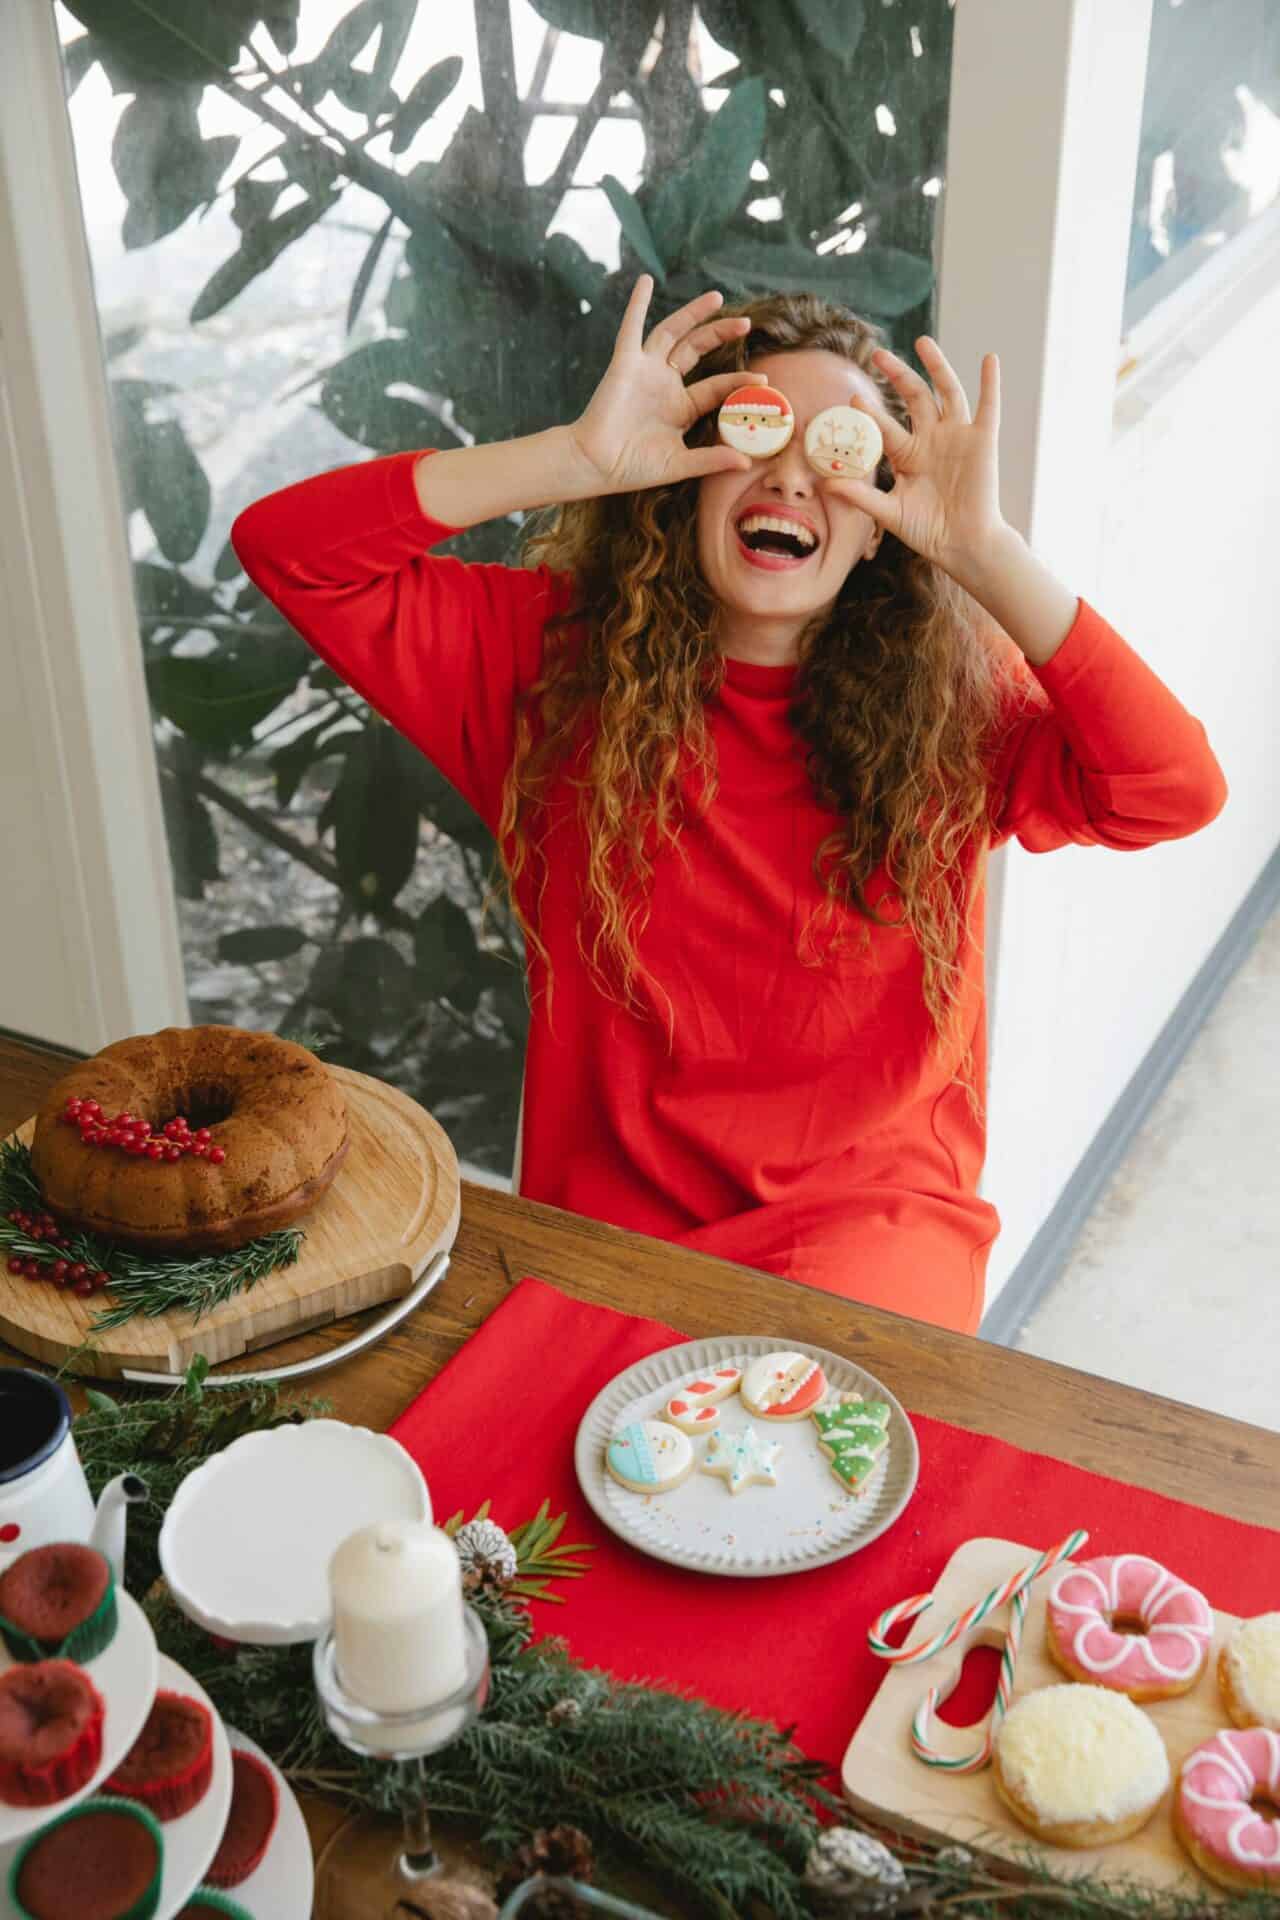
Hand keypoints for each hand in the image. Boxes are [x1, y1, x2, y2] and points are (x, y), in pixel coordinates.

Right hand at [567, 275, 755, 494]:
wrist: (596, 465)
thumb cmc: (632, 468)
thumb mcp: (679, 465)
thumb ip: (711, 460)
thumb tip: (746, 463)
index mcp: (681, 408)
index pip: (716, 387)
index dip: (739, 382)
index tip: (764, 380)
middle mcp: (665, 384)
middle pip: (697, 349)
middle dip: (720, 334)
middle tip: (746, 324)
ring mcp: (645, 371)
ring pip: (672, 332)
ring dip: (692, 314)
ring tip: (716, 298)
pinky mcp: (624, 363)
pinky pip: (631, 328)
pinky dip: (637, 304)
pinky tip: (646, 282)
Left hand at [832, 337, 1008, 577]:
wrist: (962, 545)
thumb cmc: (926, 531)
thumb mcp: (889, 512)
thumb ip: (860, 496)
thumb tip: (827, 483)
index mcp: (908, 454)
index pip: (886, 426)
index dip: (871, 412)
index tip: (853, 397)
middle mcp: (932, 439)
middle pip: (914, 397)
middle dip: (898, 374)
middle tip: (878, 354)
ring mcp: (957, 436)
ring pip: (947, 392)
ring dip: (937, 365)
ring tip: (922, 341)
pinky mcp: (983, 441)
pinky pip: (988, 406)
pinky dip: (991, 383)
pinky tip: (989, 359)